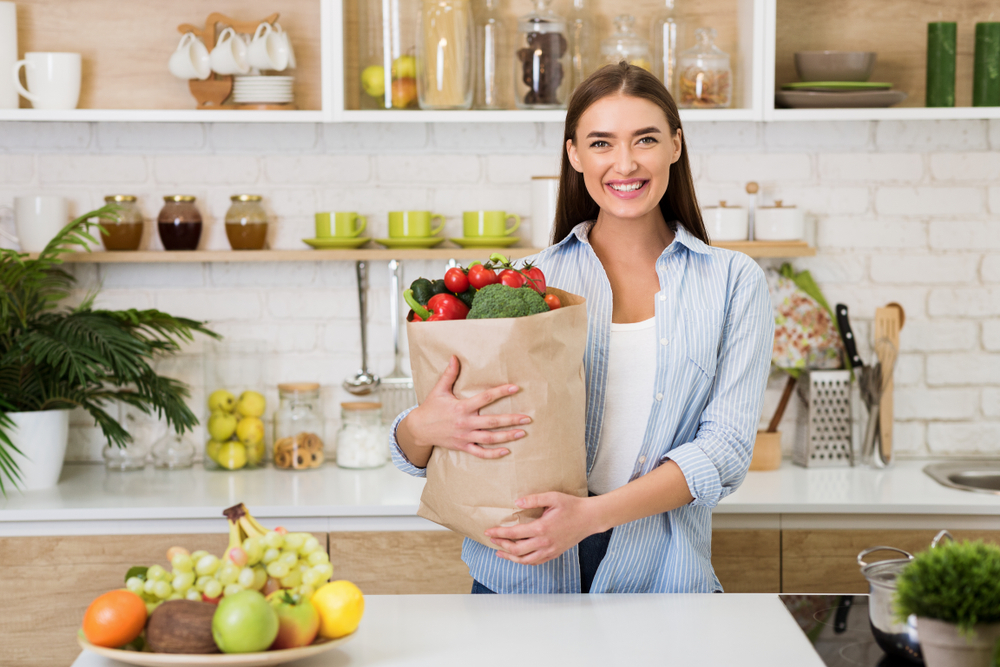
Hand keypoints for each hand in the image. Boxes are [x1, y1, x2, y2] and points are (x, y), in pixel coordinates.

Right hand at [400, 356, 531, 461]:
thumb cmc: (430, 408)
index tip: (515, 388)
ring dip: (507, 436)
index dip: (501, 392)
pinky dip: (493, 454)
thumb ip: (449, 374)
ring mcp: (465, 436)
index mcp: (461, 407)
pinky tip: (506, 451)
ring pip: (489, 438)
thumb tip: (454, 357)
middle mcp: (465, 423)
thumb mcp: (439, 390)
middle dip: (511, 420)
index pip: (485, 398)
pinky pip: (480, 452)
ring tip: (522, 433)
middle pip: (492, 422)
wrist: (419, 429)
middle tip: (527, 418)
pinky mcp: (463, 446)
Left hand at [484, 492, 599, 565]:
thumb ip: (534, 499)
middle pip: (516, 550)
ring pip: (525, 560)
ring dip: (510, 557)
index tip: (488, 532)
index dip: (499, 533)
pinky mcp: (555, 553)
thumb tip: (517, 502)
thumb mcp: (553, 497)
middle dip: (501, 545)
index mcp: (541, 528)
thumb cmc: (572, 506)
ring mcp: (550, 550)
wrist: (590, 518)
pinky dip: (524, 561)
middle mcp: (544, 543)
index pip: (514, 534)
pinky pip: (536, 562)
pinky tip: (519, 557)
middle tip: (492, 540)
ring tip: (500, 552)